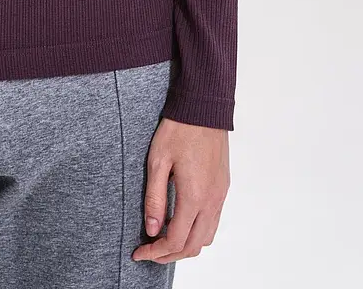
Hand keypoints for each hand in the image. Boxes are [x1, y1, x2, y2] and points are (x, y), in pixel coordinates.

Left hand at [131, 117, 229, 263]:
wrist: (204, 108)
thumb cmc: (179, 130)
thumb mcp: (157, 161)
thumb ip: (155, 198)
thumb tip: (151, 229)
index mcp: (194, 196)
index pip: (175, 240)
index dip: (156, 252)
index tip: (139, 253)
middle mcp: (211, 201)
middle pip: (193, 246)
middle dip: (170, 255)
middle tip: (150, 252)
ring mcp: (220, 195)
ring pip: (207, 237)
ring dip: (186, 246)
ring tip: (164, 241)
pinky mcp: (223, 188)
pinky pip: (213, 222)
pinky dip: (197, 232)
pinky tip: (181, 223)